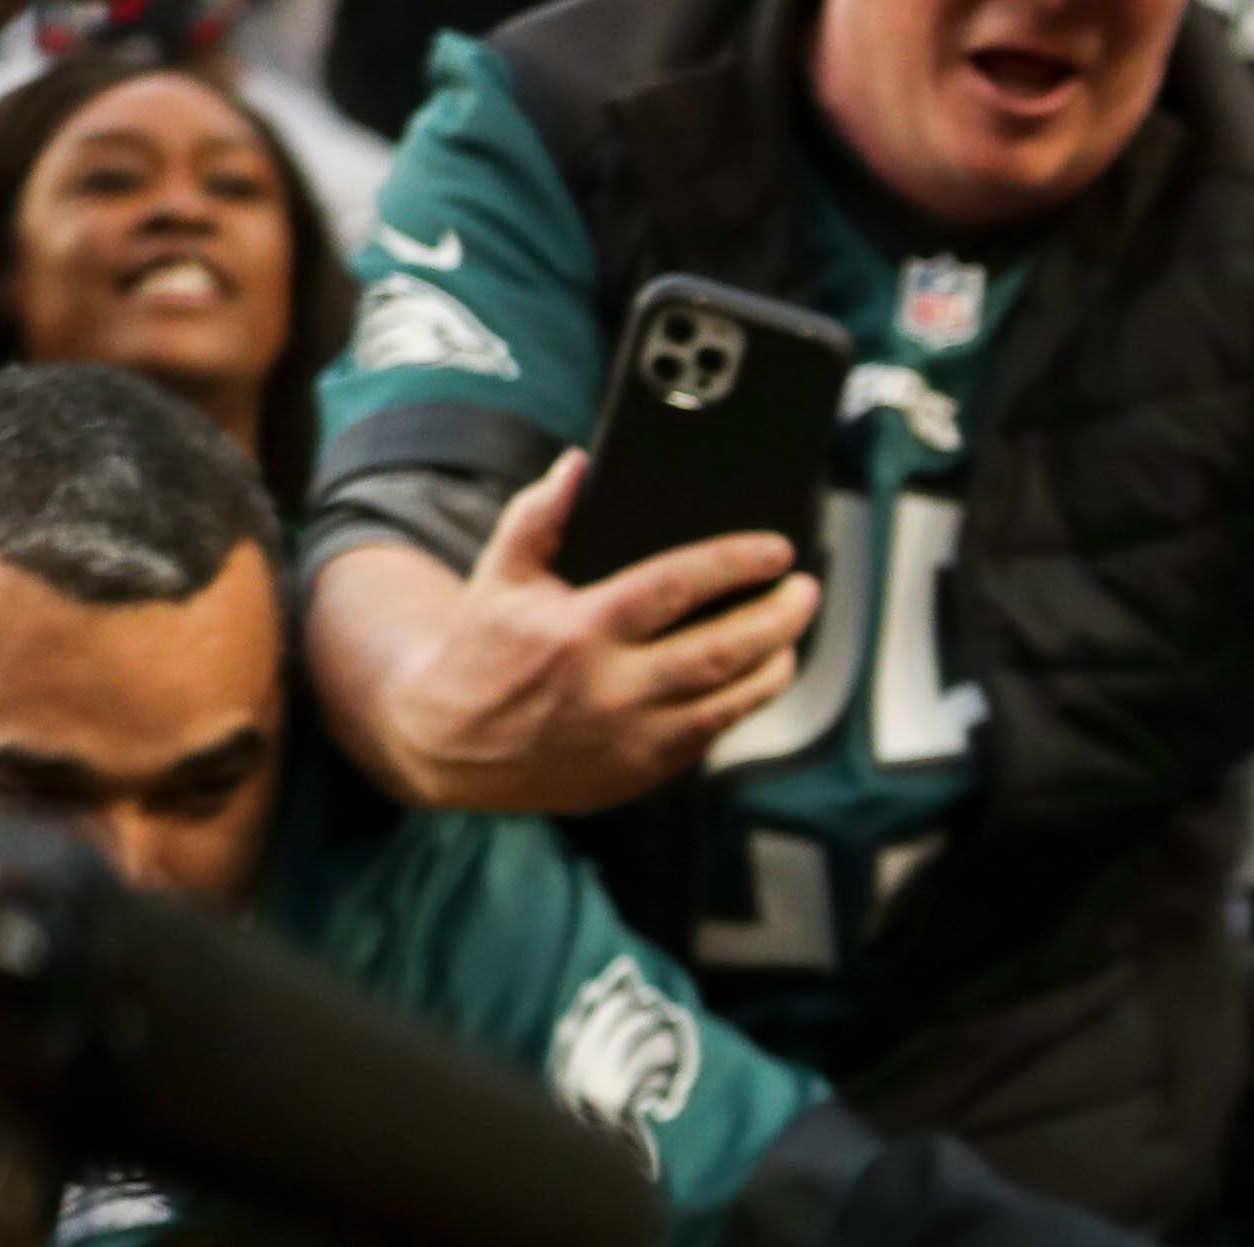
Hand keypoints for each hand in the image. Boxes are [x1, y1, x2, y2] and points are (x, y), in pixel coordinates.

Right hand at [361, 451, 819, 814]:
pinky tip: (756, 676)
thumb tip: (579, 464)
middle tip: (805, 591)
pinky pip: (710, 735)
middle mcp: (611, 688)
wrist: (447, 745)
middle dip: (777, 618)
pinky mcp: (641, 774)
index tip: (776, 550)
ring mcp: (631, 738)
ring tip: (791, 634)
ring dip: (773, 667)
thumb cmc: (483, 650)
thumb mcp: (498, 575)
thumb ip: (538, 516)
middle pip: (721, 651)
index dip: (735, 564)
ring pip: (730, 702)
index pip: (676, 586)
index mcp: (579, 630)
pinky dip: (741, 703)